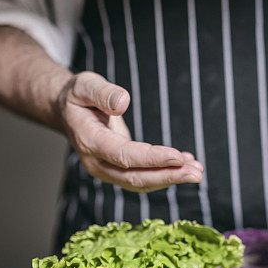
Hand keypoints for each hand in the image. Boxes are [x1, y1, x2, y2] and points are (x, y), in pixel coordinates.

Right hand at [55, 71, 202, 191]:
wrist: (69, 112)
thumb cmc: (79, 96)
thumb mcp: (85, 85)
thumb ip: (102, 93)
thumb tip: (123, 101)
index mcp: (89, 141)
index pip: (124, 156)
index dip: (152, 158)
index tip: (178, 156)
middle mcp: (97, 163)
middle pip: (135, 178)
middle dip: (168, 176)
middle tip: (197, 173)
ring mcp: (108, 171)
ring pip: (142, 182)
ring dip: (171, 178)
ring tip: (197, 171)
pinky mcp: (119, 172)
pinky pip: (144, 178)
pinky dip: (166, 174)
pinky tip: (186, 164)